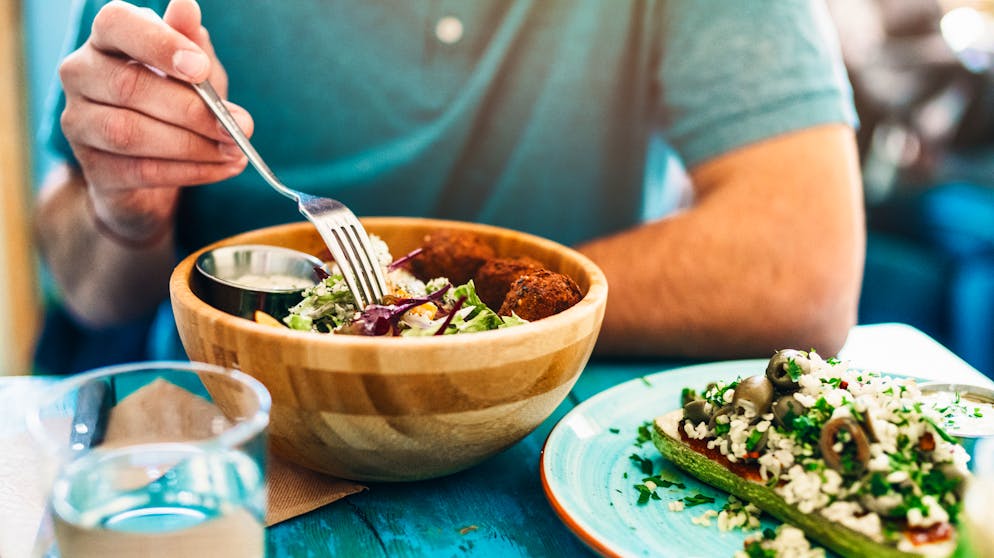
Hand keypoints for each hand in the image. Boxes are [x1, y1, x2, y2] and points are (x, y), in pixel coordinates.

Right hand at [58, 0, 252, 241]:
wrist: (156, 167)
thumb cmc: (174, 104)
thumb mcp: (193, 71)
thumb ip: (191, 43)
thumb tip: (186, 6)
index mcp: (106, 40)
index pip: (116, 24)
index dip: (158, 44)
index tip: (201, 68)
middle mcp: (80, 74)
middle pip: (129, 86)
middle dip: (192, 110)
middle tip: (239, 126)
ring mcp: (79, 122)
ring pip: (131, 132)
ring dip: (193, 145)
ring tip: (235, 151)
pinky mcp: (94, 168)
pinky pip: (142, 171)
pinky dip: (191, 171)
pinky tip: (223, 168)